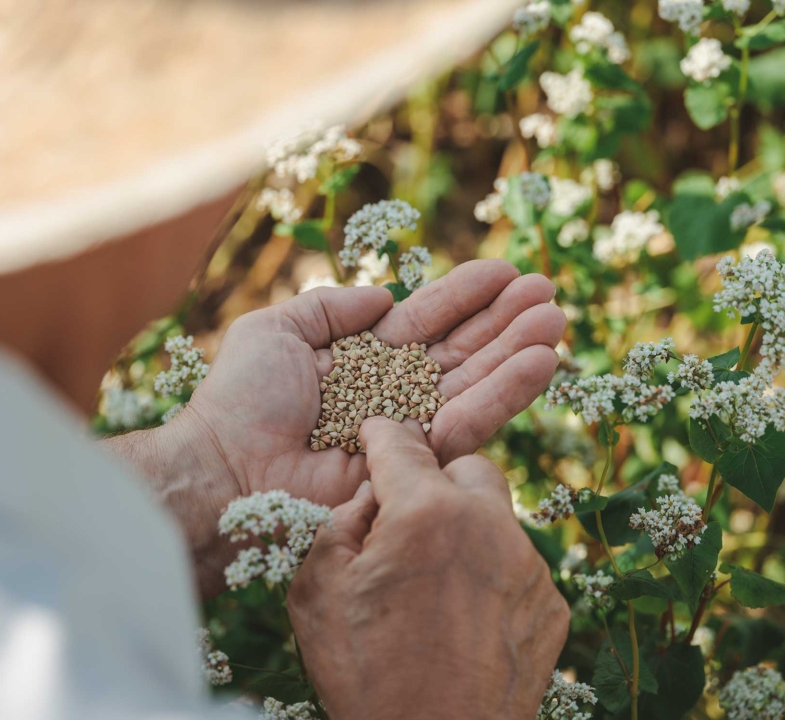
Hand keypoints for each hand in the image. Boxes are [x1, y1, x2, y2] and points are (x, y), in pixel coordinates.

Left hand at [138, 260, 564, 594]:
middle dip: (503, 320)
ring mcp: (406, 429)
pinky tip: (541, 363)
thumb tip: (383, 296)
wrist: (228, 467)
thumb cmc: (242, 397)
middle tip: (547, 292)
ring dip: (516, 351)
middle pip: (458, 350)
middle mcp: (389, 393)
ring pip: (473, 383)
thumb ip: (329, 306)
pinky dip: (506, 394)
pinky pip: (469, 424)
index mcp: (359, 359)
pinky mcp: (417, 464)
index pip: (423, 321)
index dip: (464, 296)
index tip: (505, 271)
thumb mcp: (277, 329)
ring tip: (556, 320)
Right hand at [287, 418, 569, 719]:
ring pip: (497, 514)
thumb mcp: (317, 590)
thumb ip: (341, 519)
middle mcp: (488, 527)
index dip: (382, 434)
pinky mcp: (551, 605)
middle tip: (409, 515)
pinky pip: (517, 562)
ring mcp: (528, 567)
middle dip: (437, 479)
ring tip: (434, 577)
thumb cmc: (366, 673)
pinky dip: (490, 570)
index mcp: (426, 514)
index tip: (376, 433)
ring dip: (466, 526)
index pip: (402, 444)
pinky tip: (462, 610)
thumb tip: (373, 493)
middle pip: (468, 466)